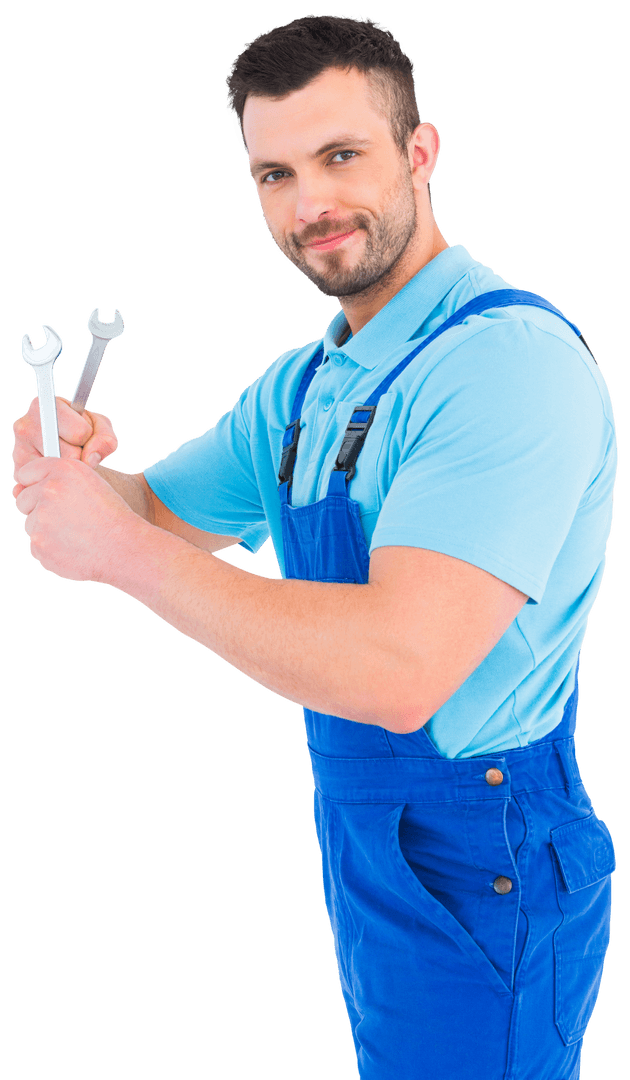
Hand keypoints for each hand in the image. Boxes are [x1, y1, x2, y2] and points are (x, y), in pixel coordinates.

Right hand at [12, 396, 117, 498]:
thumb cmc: (84, 437)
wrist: (69, 455)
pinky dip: (58, 483)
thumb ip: (106, 440)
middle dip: (79, 457)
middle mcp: (25, 426)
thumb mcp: (101, 431)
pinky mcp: (19, 475)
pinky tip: (56, 473)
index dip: (88, 438)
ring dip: (69, 471)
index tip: (82, 436)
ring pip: (58, 472)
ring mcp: (18, 451)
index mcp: (45, 406)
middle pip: (70, 454)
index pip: (79, 432)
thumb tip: (90, 459)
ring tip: (65, 461)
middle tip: (74, 451)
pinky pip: (48, 485)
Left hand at [13, 456, 142, 582]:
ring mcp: (41, 519)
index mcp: (63, 470)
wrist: (123, 548)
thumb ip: (55, 478)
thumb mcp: (90, 482)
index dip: (35, 483)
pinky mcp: (39, 544)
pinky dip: (52, 547)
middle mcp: (49, 490)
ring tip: (75, 533)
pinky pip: (37, 544)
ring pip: (31, 523)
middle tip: (67, 517)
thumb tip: (16, 490)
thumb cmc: (111, 515)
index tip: (46, 493)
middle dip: (38, 508)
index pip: (26, 472)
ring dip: (46, 529)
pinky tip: (73, 546)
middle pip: (22, 499)